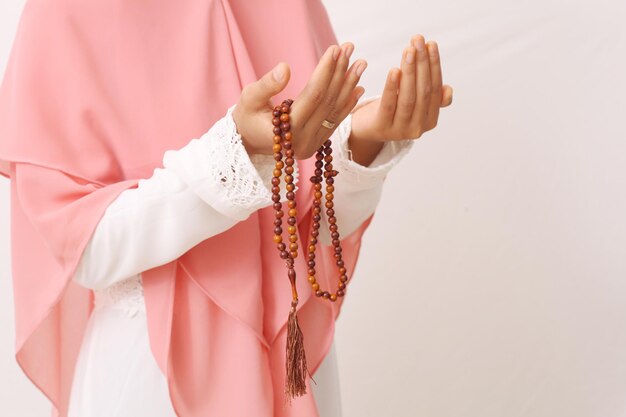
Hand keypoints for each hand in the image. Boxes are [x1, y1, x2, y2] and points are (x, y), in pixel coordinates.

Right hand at [232, 43, 367, 158]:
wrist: (249, 142)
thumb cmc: (246, 117)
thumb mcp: (249, 99)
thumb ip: (267, 85)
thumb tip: (285, 68)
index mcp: (287, 131)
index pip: (313, 96)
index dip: (325, 71)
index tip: (334, 49)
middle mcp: (304, 141)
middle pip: (328, 102)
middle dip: (340, 73)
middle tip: (350, 49)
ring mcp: (313, 145)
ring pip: (335, 111)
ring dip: (349, 86)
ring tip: (360, 63)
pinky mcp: (317, 144)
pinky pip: (336, 121)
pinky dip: (348, 103)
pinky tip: (358, 87)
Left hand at [349, 34, 452, 147]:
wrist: (366, 129)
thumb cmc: (392, 109)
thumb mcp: (413, 102)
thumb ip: (430, 96)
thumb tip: (447, 89)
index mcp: (430, 120)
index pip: (436, 89)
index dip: (434, 66)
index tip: (430, 44)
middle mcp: (418, 128)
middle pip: (423, 91)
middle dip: (422, 63)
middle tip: (418, 40)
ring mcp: (401, 130)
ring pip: (408, 97)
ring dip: (409, 71)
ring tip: (408, 50)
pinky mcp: (382, 128)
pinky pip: (389, 104)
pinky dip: (392, 86)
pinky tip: (394, 70)